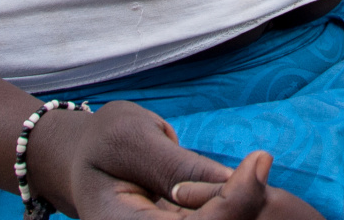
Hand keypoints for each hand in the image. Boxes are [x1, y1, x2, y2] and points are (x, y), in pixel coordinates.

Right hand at [27, 103, 314, 219]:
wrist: (83, 161)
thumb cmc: (103, 142)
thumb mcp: (132, 139)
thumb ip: (177, 165)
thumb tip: (234, 180)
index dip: (234, 202)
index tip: (260, 160)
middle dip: (242, 202)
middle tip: (256, 164)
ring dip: (240, 203)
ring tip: (245, 171)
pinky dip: (234, 203)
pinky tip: (238, 183)